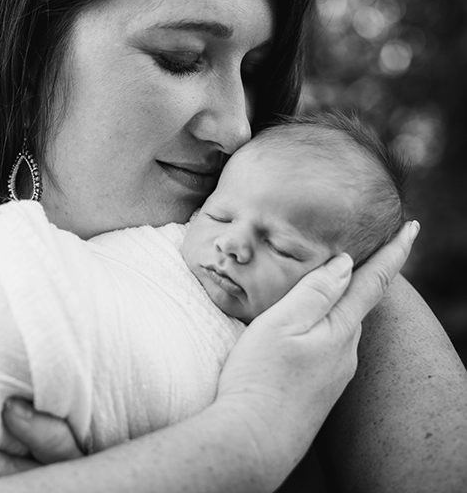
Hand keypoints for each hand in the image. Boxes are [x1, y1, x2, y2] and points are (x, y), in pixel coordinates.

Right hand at [215, 221, 418, 485]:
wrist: (254, 438)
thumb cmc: (259, 377)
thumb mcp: (280, 324)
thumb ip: (314, 292)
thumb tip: (345, 263)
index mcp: (339, 330)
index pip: (373, 282)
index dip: (393, 252)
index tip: (412, 227)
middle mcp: (346, 352)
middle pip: (356, 304)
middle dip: (359, 279)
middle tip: (356, 250)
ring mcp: (335, 375)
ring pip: (339, 328)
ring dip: (335, 308)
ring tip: (320, 291)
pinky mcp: (320, 391)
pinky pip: (327, 349)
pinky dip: (321, 332)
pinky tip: (299, 336)